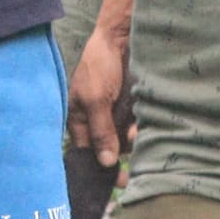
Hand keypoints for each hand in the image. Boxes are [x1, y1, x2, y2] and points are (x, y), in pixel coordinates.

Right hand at [68, 13, 134, 167]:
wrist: (121, 37)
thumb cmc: (99, 64)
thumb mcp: (96, 99)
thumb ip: (101, 131)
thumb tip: (105, 163)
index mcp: (78, 119)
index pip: (85, 153)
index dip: (98, 168)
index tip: (115, 182)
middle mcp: (96, 120)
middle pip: (107, 150)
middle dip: (119, 156)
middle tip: (131, 170)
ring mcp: (114, 115)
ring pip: (125, 141)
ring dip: (132, 141)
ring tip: (136, 131)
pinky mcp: (131, 108)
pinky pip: (137, 127)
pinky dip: (141, 129)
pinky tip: (141, 124)